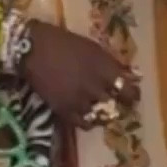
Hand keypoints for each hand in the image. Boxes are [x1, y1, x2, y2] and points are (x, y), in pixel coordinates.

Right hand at [21, 19, 136, 129]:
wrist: (33, 48)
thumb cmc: (63, 42)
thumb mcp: (92, 48)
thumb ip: (111, 63)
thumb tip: (130, 75)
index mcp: (104, 68)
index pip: (127, 89)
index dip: (132, 94)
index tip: (133, 95)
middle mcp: (95, 86)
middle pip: (115, 105)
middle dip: (119, 105)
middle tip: (119, 104)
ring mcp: (79, 100)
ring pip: (100, 116)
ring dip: (103, 113)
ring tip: (102, 110)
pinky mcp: (64, 110)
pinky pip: (83, 124)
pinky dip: (88, 122)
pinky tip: (87, 116)